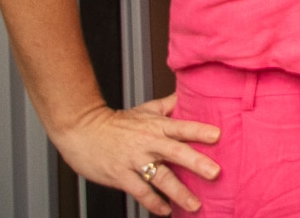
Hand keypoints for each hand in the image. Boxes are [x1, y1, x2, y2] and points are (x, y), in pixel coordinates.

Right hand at [51, 95, 219, 214]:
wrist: (82, 130)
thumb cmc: (116, 122)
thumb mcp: (146, 108)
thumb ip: (169, 105)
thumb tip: (192, 93)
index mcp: (157, 126)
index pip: (182, 126)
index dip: (199, 131)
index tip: (217, 136)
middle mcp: (149, 143)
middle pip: (176, 152)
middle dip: (196, 163)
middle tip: (214, 173)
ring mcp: (134, 160)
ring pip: (160, 177)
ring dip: (178, 192)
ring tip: (195, 204)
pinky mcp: (121, 176)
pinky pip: (140, 192)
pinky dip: (153, 203)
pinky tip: (166, 211)